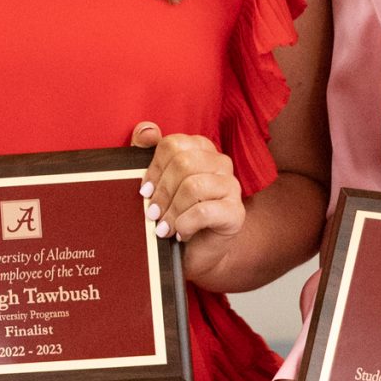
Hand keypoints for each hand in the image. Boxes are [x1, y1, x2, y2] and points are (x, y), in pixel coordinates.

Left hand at [132, 121, 243, 282]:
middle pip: (183, 164)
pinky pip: (204, 212)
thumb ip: (146, 150)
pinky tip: (181, 233)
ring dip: (172, 211)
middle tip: (152, 213)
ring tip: (164, 228)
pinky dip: (185, 224)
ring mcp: (232, 186)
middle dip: (162, 192)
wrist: (194, 251)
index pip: (173, 145)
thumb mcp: (156, 180)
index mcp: (201, 148)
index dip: (154, 169)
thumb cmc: (173, 211)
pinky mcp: (237, 212)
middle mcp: (220, 162)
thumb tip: (147, 129)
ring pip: (194, 187)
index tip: (144, 191)